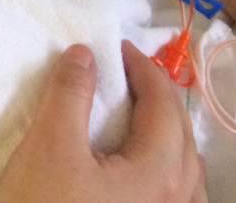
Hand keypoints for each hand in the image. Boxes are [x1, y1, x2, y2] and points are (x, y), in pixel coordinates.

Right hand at [0, 42, 204, 202]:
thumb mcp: (49, 144)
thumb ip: (70, 94)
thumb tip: (85, 53)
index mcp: (158, 173)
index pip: (163, 106)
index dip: (143, 70)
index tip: (116, 48)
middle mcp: (176, 200)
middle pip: (182, 135)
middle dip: (157, 97)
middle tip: (126, 72)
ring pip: (185, 168)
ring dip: (166, 131)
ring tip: (136, 112)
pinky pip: (176, 192)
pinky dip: (165, 163)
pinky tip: (143, 165)